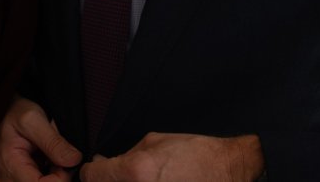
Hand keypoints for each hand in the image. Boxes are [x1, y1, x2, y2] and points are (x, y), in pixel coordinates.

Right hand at [0, 96, 81, 180]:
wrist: (8, 114)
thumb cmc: (17, 114)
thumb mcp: (33, 120)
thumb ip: (53, 142)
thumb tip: (73, 161)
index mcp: (10, 167)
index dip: (61, 177)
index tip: (67, 160)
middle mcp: (9, 181)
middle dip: (59, 174)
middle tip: (58, 154)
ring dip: (56, 174)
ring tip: (52, 155)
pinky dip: (52, 174)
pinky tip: (49, 162)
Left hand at [80, 133, 262, 181]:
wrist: (227, 170)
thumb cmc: (196, 154)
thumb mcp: (155, 141)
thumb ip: (125, 154)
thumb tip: (105, 163)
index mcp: (136, 170)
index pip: (92, 176)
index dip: (92, 171)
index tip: (96, 170)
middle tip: (118, 177)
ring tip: (140, 180)